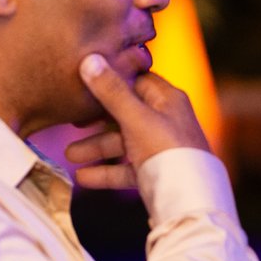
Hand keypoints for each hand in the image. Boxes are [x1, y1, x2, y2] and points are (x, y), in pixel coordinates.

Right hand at [67, 54, 209, 190]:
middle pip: (125, 114)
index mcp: (167, 100)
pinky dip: (107, 172)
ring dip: (96, 148)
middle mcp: (166, 120)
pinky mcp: (157, 172)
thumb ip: (112, 92)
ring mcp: (162, 148)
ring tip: (69, 155)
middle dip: (96, 121)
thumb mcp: (137, 119)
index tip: (84, 84)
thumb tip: (90, 59)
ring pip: (124, 143)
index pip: (137, 80)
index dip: (111, 81)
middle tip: (71, 122)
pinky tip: (83, 177)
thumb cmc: (169, 152)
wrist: (191, 201)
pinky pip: (127, 169)